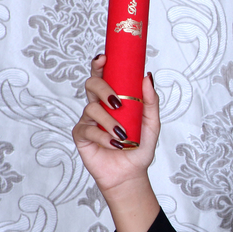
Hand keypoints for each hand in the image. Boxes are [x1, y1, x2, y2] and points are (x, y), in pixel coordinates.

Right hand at [71, 54, 160, 194]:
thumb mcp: (151, 123)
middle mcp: (98, 106)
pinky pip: (88, 129)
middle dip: (103, 89)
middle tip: (118, 103)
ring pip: (92, 108)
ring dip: (109, 122)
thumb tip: (147, 77)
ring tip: (123, 135)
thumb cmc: (139, 147)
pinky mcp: (81, 135)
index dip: (100, 64)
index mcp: (113, 99)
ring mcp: (88, 120)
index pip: (103, 76)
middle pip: (92, 85)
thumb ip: (150, 101)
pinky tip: (115, 145)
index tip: (104, 58)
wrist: (131, 173)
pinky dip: (104, 137)